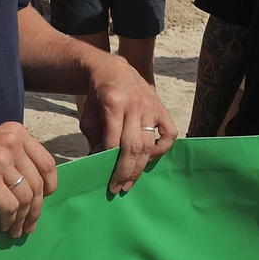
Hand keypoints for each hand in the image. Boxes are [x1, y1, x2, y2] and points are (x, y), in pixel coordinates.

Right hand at [0, 122, 58, 238]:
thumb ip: (16, 158)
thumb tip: (42, 187)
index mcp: (15, 132)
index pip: (47, 163)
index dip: (50, 186)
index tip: (45, 200)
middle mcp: (10, 143)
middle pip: (38, 184)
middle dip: (36, 209)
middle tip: (30, 225)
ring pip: (26, 198)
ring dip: (23, 219)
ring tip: (17, 230)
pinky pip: (11, 208)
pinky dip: (9, 221)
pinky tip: (4, 226)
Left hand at [81, 59, 177, 194]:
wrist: (114, 71)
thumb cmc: (98, 97)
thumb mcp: (88, 116)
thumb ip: (94, 139)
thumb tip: (102, 163)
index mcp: (113, 104)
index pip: (113, 141)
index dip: (109, 162)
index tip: (105, 177)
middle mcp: (135, 105)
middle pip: (133, 146)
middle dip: (125, 171)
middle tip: (118, 188)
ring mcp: (151, 107)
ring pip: (149, 144)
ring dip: (139, 167)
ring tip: (130, 182)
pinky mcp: (161, 108)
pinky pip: (169, 134)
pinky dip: (162, 149)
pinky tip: (150, 157)